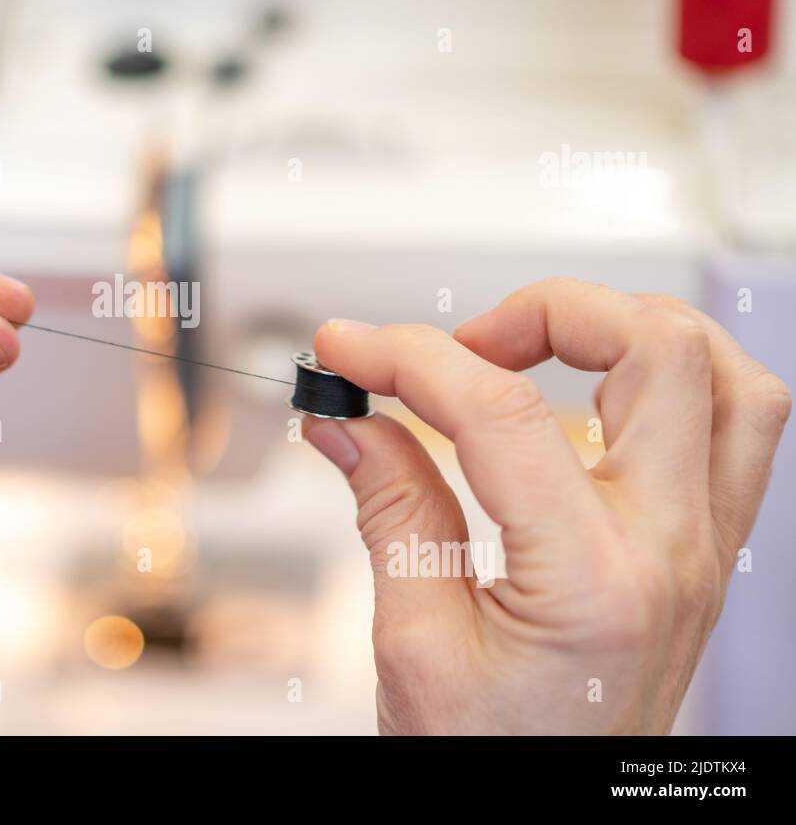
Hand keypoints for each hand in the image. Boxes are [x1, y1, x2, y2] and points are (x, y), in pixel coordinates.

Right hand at [306, 278, 789, 733]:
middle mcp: (670, 555)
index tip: (348, 351)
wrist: (551, 821)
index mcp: (591, 582)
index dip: (408, 359)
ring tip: (542, 347)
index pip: (501, 412)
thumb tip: (350, 424)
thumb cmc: (490, 760)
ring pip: (726, 377)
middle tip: (458, 348)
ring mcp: (701, 552)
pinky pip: (737, 430)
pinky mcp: (704, 556)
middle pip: (655, 353)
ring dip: (629, 331)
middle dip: (542, 312)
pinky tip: (599, 394)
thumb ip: (392, 512)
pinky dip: (673, 380)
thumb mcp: (415, 644)